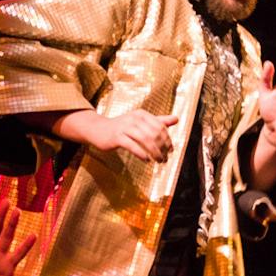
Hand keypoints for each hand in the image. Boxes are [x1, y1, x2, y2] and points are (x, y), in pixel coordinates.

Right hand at [53, 107, 177, 163]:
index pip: (160, 126)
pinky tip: (147, 160)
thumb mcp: (140, 122)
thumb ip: (158, 121)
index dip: (168, 139)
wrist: (98, 129)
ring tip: (158, 161)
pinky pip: (133, 146)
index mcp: (142, 114)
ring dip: (154, 152)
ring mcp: (125, 127)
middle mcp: (134, 118)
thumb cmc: (122, 127)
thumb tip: (177, 119)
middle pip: (155, 134)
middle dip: (162, 148)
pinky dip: (142, 154)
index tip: (170, 150)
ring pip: (146, 140)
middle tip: (165, 159)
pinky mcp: (117, 137)